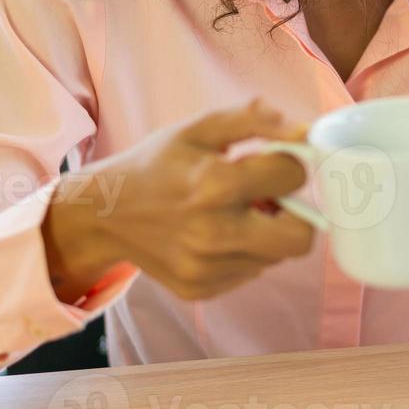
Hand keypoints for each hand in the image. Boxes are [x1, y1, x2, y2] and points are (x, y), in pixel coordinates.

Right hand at [42, 97, 316, 302]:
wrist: (104, 212)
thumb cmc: (158, 163)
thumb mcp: (199, 128)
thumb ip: (255, 119)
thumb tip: (305, 132)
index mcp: (214, 184)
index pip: (294, 177)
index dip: (289, 164)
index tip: (270, 163)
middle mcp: (213, 233)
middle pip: (301, 239)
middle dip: (297, 215)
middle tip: (273, 199)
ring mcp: (206, 267)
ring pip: (276, 256)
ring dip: (267, 233)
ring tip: (236, 212)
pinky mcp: (200, 289)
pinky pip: (250, 272)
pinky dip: (243, 252)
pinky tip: (216, 234)